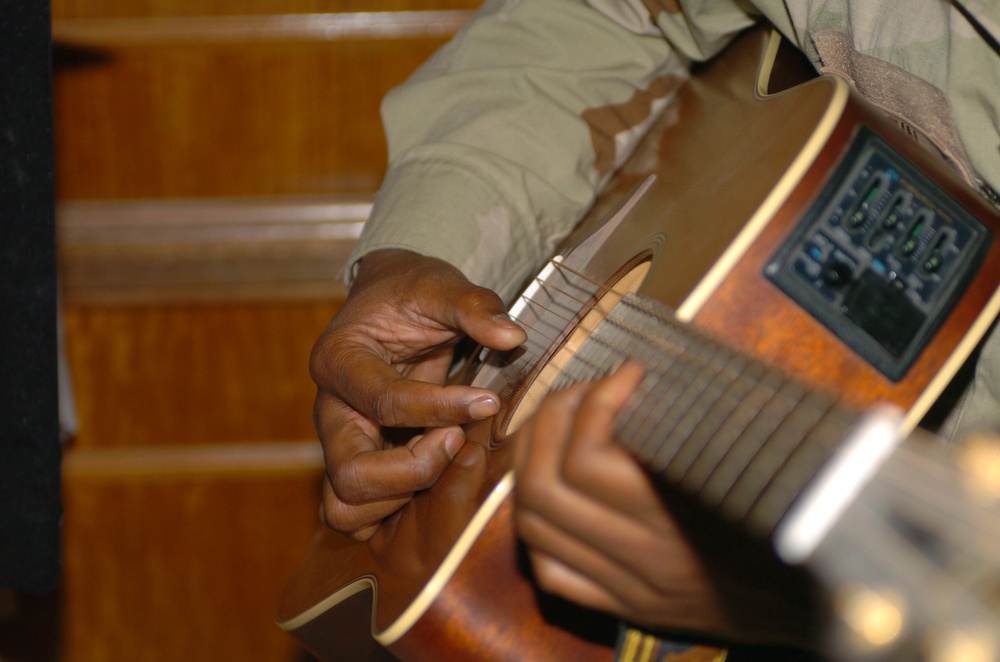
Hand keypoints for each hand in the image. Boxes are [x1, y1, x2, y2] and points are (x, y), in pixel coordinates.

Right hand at [311, 249, 525, 539]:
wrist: (392, 305)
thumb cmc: (411, 294)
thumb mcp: (440, 285)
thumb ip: (474, 306)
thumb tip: (512, 335)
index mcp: (338, 361)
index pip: (384, 403)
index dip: (441, 408)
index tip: (488, 400)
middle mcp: (328, 412)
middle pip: (351, 475)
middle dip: (415, 470)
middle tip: (458, 440)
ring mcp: (338, 446)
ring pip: (347, 508)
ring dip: (402, 498)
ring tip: (445, 458)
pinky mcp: (355, 466)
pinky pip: (358, 518)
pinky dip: (394, 512)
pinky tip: (437, 476)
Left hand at [512, 363, 818, 646]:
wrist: (821, 608)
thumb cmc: (806, 528)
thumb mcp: (778, 469)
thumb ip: (735, 424)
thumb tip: (700, 365)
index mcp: (681, 522)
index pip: (592, 460)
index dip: (597, 401)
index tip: (627, 373)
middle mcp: (643, 558)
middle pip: (546, 486)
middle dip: (549, 422)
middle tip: (581, 391)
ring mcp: (627, 587)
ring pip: (535, 526)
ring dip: (531, 464)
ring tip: (558, 425)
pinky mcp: (622, 607)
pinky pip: (550, 572)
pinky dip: (536, 527)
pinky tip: (554, 490)